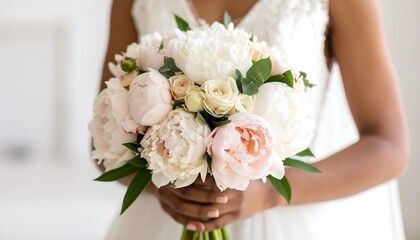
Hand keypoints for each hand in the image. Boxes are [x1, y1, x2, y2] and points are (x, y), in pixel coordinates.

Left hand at [156, 177, 278, 231]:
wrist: (268, 195)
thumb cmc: (251, 179)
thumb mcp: (241, 170)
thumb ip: (226, 165)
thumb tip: (207, 155)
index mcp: (234, 179)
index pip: (211, 178)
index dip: (197, 177)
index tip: (182, 174)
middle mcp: (234, 193)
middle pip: (209, 194)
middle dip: (192, 193)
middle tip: (176, 190)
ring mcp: (235, 207)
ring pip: (211, 210)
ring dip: (195, 210)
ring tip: (179, 207)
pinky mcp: (235, 217)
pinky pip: (217, 223)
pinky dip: (205, 225)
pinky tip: (192, 224)